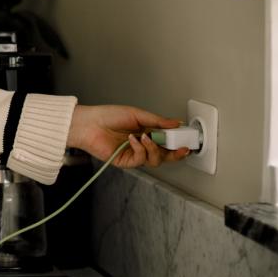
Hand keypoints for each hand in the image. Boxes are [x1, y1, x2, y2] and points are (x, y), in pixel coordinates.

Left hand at [67, 105, 192, 168]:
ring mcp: (135, 154)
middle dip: (176, 153)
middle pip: (166, 155)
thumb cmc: (108, 116)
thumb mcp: (137, 114)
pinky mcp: (126, 161)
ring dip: (154, 149)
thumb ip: (158, 121)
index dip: (179, 141)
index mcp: (148, 132)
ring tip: (146, 137)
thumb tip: (176, 123)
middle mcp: (143, 144)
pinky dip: (140, 149)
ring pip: (155, 160)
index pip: (168, 140)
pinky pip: (140, 159)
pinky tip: (133, 139)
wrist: (89, 123)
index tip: (188, 138)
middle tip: (181, 147)